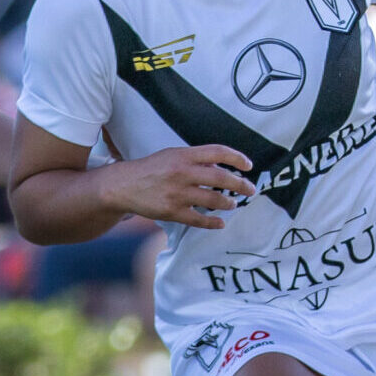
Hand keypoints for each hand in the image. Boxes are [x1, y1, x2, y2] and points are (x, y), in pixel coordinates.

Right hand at [96, 144, 255, 229]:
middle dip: (240, 185)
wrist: (124, 185)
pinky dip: (212, 222)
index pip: (218, 152)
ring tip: (233, 204)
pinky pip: (198, 219)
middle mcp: (183, 173)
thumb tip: (221, 167)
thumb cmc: (151, 169)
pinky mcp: (172, 212)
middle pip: (221, 178)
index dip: (237, 158)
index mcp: (184, 155)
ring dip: (228, 203)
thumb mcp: (172, 155)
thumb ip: (195, 160)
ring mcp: (178, 194)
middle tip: (250, 189)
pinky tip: (220, 223)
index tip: (248, 165)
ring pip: (213, 200)